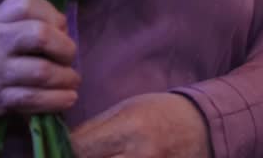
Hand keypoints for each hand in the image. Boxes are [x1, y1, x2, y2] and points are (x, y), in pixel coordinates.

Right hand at [0, 0, 79, 127]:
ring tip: (71, 80)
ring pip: (42, 73)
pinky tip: (65, 98)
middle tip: (68, 55)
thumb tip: (59, 26)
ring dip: (66, 78)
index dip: (50, 12)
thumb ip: (13, 22)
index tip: (59, 24)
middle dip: (65, 47)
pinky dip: (56, 101)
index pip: (25, 4)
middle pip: (41, 36)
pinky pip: (32, 101)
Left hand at [70, 93, 209, 157]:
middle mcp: (141, 156)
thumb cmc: (160, 113)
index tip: (58, 151)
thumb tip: (62, 146)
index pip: (79, 149)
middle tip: (79, 156)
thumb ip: (92, 130)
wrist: (204, 128)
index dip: (62, 152)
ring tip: (104, 157)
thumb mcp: (125, 110)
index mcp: (129, 130)